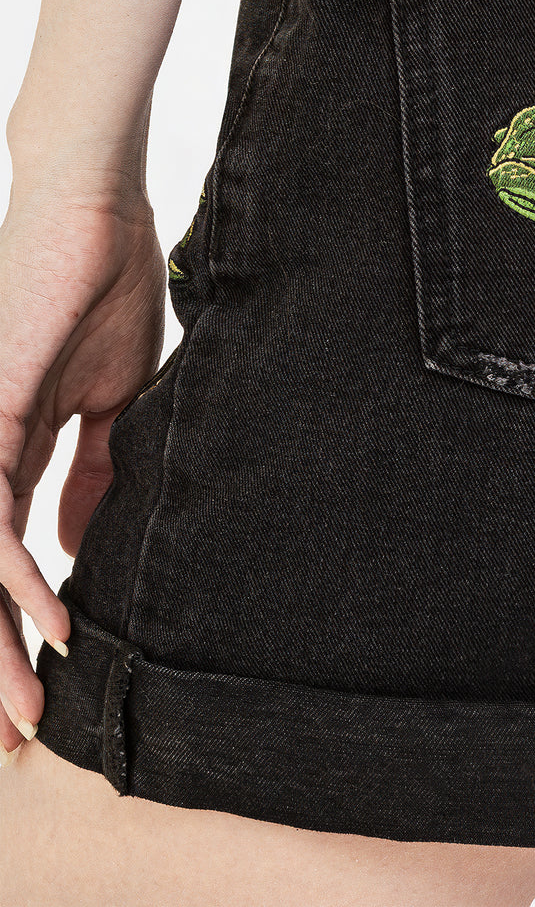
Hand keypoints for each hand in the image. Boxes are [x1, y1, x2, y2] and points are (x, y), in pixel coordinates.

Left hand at [0, 183, 165, 758]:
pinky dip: (13, 576)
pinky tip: (42, 623)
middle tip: (7, 738)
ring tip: (16, 714)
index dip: (16, 626)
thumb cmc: (104, 281)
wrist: (93, 204)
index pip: (3, 556)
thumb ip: (94, 469)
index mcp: (10, 445)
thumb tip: (80, 543)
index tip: (44, 686)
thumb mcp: (115, 396)